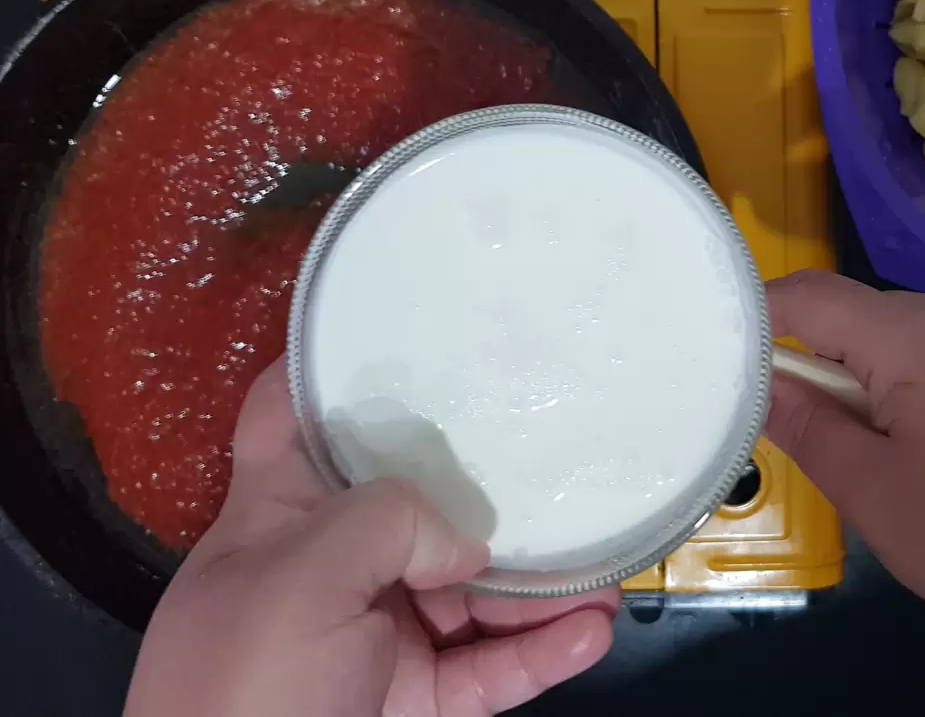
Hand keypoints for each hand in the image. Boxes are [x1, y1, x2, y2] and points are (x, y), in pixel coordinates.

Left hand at [124, 359, 617, 716]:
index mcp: (274, 522)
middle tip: (557, 454)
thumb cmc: (237, 696)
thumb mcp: (298, 580)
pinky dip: (546, 652)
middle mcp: (330, 572)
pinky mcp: (416, 706)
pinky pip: (493, 671)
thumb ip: (387, 522)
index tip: (400, 325)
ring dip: (543, 580)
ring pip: (473, 594)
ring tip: (608, 560)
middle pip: (416, 508)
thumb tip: (464, 540)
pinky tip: (592, 630)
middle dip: (488, 488)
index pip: (291, 423)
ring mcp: (377, 643)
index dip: (335, 373)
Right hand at [762, 270, 924, 649]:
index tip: (725, 356)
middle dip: (822, 362)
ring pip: (908, 336)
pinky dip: (921, 385)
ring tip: (879, 454)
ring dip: (874, 378)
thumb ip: (807, 426)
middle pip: (862, 314)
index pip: (812, 294)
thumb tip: (764, 383)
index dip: (760, 315)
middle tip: (806, 433)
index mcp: (919, 335)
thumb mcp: (873, 493)